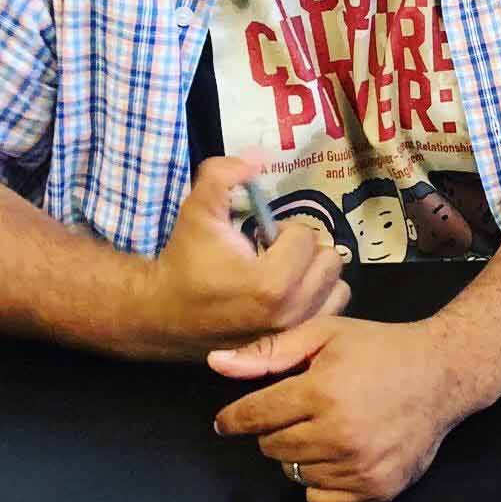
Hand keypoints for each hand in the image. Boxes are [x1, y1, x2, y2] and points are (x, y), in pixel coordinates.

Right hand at [137, 155, 349, 358]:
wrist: (163, 314)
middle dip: (304, 250)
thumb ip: (225, 174)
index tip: (256, 237)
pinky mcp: (295, 345)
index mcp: (272, 283)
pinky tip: (290, 292)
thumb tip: (260, 156)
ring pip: (337, 287)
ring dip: (316, 274)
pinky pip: (331, 310)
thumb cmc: (185, 261)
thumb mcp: (198, 209)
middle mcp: (291, 313)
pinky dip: (318, 297)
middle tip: (273, 253)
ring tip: (284, 272)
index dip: (280, 228)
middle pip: (329, 260)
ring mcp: (295, 333)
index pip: (304, 236)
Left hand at [210, 316, 468, 501]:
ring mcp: (360, 467)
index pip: (255, 417)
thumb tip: (217, 365)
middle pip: (271, 447)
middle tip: (300, 411)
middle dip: (275, 429)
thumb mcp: (325, 334)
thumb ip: (269, 351)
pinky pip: (322, 500)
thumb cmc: (380, 350)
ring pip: (294, 474)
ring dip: (299, 454)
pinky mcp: (377, 489)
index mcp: (323, 392)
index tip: (228, 421)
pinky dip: (320, 482)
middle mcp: (340, 434)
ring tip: (324, 429)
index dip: (235, 418)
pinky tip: (336, 456)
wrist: (441, 375)